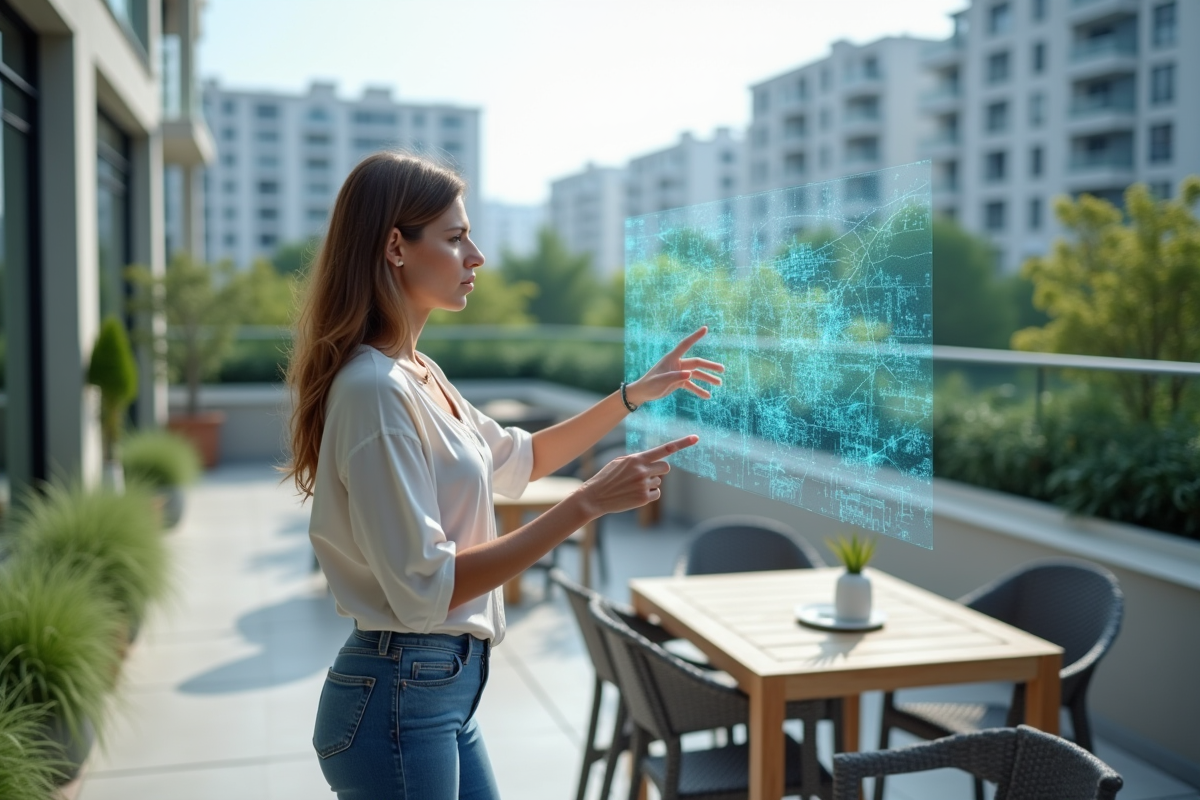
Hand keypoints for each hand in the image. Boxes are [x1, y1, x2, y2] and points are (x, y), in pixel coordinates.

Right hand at [576, 435, 698, 517]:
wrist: (595, 496)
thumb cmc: (607, 477)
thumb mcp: (620, 462)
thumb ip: (638, 460)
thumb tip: (655, 462)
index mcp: (637, 458)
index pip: (664, 449)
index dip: (682, 443)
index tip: (696, 438)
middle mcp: (642, 470)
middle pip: (666, 468)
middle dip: (659, 470)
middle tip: (646, 474)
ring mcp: (644, 485)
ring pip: (659, 482)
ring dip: (650, 483)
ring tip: (632, 486)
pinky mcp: (644, 498)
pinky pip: (656, 493)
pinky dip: (649, 494)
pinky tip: (635, 494)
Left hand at [626, 326, 724, 406]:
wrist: (642, 393)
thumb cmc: (650, 384)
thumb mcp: (662, 381)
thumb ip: (676, 377)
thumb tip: (690, 374)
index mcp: (672, 358)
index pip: (685, 344)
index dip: (695, 336)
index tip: (705, 328)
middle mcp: (677, 363)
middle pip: (697, 363)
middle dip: (710, 366)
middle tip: (723, 370)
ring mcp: (679, 372)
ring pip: (696, 374)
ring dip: (707, 378)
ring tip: (719, 383)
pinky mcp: (678, 381)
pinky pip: (691, 384)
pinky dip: (698, 390)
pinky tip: (707, 396)